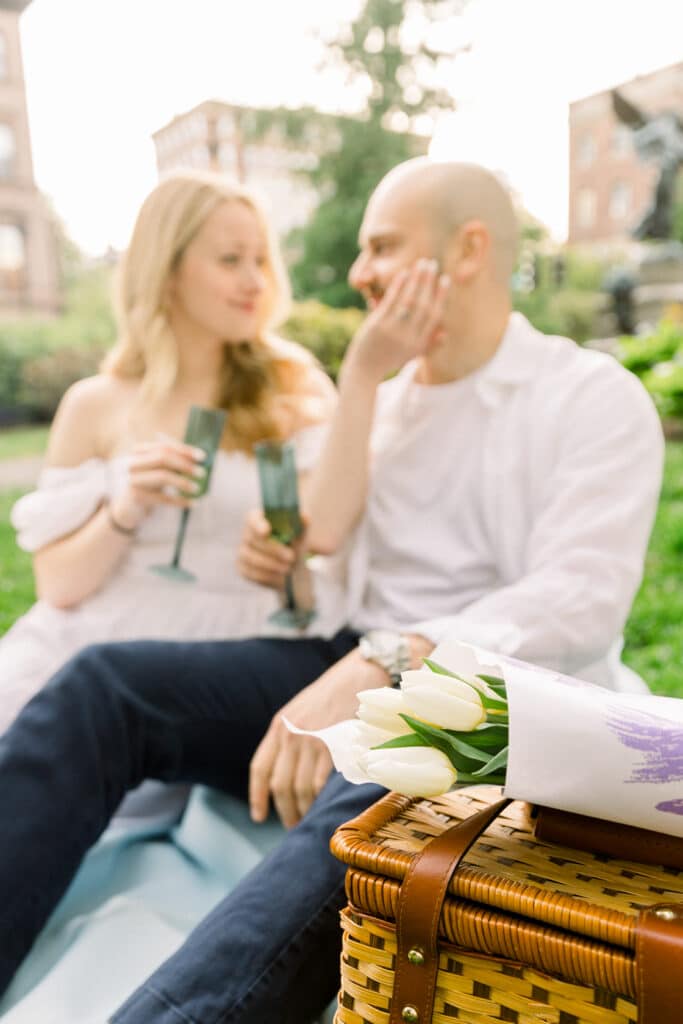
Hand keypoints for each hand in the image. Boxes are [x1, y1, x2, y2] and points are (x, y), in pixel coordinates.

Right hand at [110, 439, 206, 529]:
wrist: (128, 508)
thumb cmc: (149, 484)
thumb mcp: (160, 470)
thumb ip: (176, 461)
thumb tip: (201, 458)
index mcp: (139, 450)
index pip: (165, 446)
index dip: (185, 450)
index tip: (203, 457)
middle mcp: (134, 462)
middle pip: (162, 457)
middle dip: (185, 464)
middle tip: (202, 473)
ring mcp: (133, 479)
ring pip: (163, 476)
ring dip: (183, 482)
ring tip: (197, 488)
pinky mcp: (137, 496)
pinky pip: (163, 498)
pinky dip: (180, 501)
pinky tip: (193, 503)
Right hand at [236, 507, 297, 590]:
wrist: (291, 567)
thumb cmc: (294, 545)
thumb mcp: (301, 535)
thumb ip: (302, 525)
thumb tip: (305, 516)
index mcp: (259, 519)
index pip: (252, 519)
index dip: (258, 525)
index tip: (267, 531)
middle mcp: (247, 534)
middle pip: (252, 539)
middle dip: (273, 549)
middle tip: (291, 557)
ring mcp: (243, 551)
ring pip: (253, 558)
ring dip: (273, 564)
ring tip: (289, 568)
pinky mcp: (242, 568)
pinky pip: (253, 573)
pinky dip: (269, 576)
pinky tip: (280, 576)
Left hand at [249, 648, 389, 828]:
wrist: (360, 674)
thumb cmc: (334, 692)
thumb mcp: (301, 710)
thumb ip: (290, 735)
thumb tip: (285, 769)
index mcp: (279, 725)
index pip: (259, 768)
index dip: (257, 797)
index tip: (259, 817)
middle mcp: (290, 734)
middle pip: (279, 784)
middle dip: (284, 811)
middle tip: (293, 825)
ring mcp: (312, 740)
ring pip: (300, 788)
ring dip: (303, 810)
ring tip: (310, 820)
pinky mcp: (333, 745)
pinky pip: (321, 783)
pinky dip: (321, 800)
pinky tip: (325, 806)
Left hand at [343, 259, 449, 384]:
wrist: (364, 371)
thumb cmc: (388, 360)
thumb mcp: (411, 356)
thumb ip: (429, 345)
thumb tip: (445, 332)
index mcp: (419, 344)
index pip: (434, 315)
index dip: (441, 296)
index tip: (444, 279)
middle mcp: (408, 337)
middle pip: (423, 304)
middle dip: (429, 282)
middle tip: (432, 264)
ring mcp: (392, 330)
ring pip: (409, 300)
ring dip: (417, 279)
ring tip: (421, 264)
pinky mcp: (378, 324)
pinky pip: (391, 301)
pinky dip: (399, 286)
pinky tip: (404, 273)